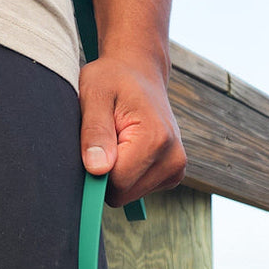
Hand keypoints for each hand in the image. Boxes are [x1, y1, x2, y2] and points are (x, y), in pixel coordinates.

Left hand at [79, 53, 186, 206]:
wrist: (140, 73)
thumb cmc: (113, 79)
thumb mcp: (95, 94)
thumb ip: (95, 131)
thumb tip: (96, 170)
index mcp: (156, 139)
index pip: (117, 183)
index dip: (95, 169)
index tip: (91, 143)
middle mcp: (174, 159)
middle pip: (124, 194)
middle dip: (107, 171)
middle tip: (106, 138)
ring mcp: (176, 169)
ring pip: (129, 195)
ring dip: (117, 172)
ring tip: (119, 139)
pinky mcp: (173, 175)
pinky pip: (138, 190)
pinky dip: (128, 173)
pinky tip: (130, 148)